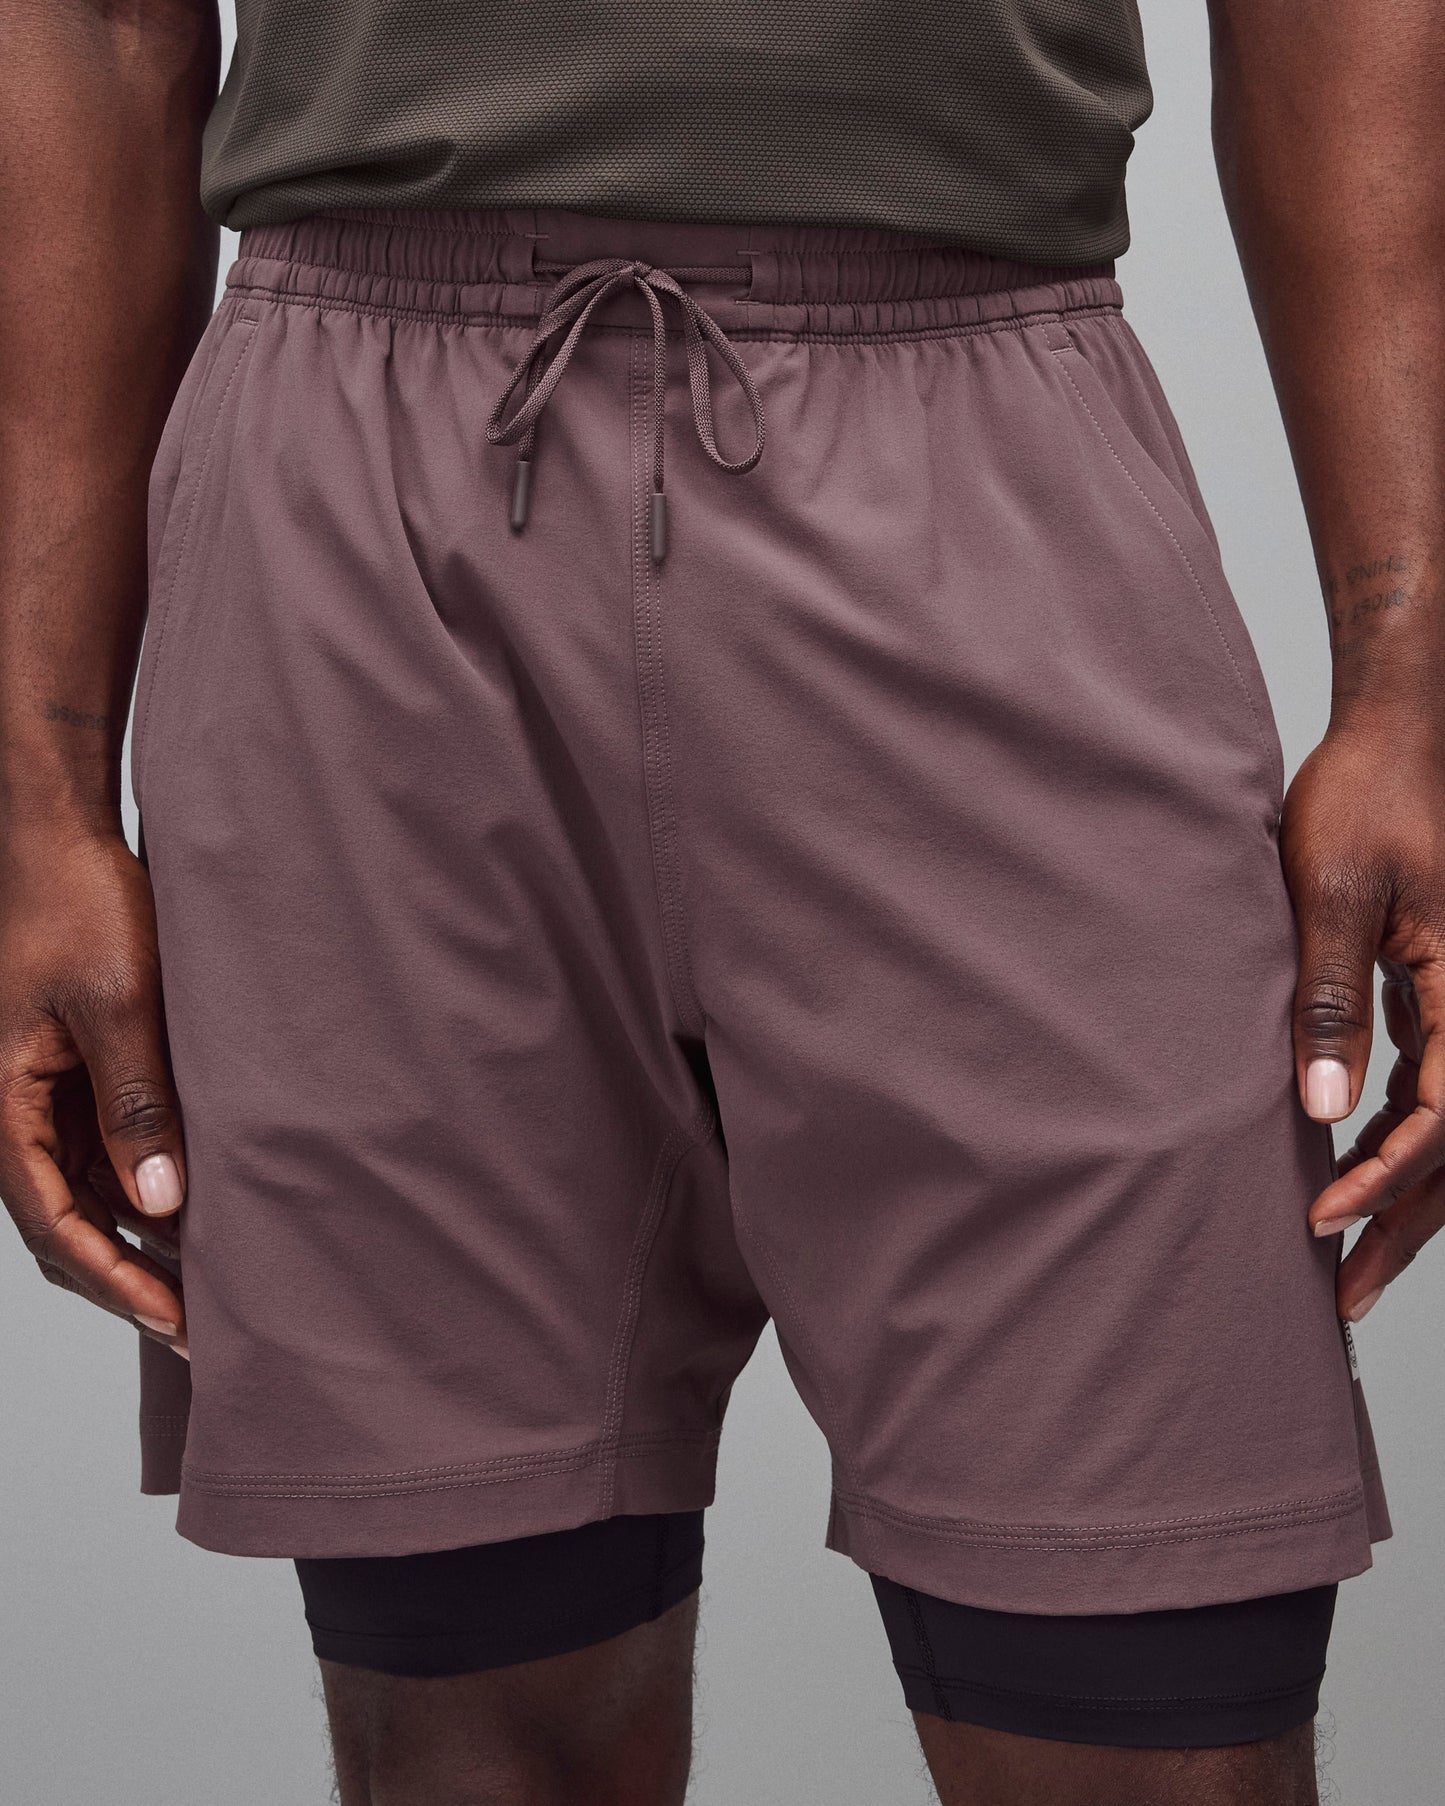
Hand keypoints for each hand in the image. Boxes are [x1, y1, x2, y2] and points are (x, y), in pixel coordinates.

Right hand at [0, 823, 186, 1353]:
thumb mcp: (119, 1003)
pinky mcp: (77, 1083)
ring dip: (141, 1248)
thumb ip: (136, 1100)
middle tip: (204, 1332)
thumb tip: (161, 1202)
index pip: (55, 1227)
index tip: (176, 1323)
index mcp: (6, 1109)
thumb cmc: (81, 908)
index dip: (115, 1284)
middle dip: (130, 1285)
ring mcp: (46, 1104)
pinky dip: (147, 1197)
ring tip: (212, 1290)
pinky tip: (198, 1219)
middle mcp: (18, 1118)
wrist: (63, 843)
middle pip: (68, 1230)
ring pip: (90, 1202)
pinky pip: (107, 1160)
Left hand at [1284, 708, 1444, 1321]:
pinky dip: (1396, 1137)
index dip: (1387, 1177)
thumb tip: (1320, 1111)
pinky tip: (1347, 1165)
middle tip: (1342, 1297)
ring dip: (1402, 1192)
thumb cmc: (1365, 798)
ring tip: (1340, 1253)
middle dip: (1404, 1224)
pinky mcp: (1439, 996)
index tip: (1321, 1216)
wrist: (1398, 735)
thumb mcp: (1329, 896)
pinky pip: (1432, 1087)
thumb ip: (1328, 1000)